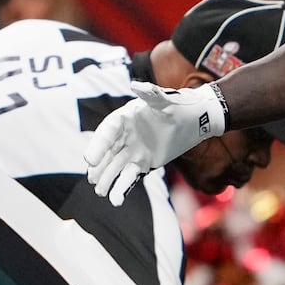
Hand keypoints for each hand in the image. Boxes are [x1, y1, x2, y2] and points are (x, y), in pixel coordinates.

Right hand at [85, 82, 225, 206]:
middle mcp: (124, 135)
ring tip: (100, 192)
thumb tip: (136, 85)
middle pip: (107, 152)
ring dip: (107, 179)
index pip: (107, 132)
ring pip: (115, 166)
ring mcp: (132, 151)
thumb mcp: (166, 100)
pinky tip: (116, 200)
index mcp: (125, 118)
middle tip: (92, 178)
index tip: (89, 159)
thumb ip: (151, 94)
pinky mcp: (142, 163)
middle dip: (98, 166)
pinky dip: (122, 188)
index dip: (98, 145)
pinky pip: (128, 177)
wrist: (194, 121)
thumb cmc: (179, 106)